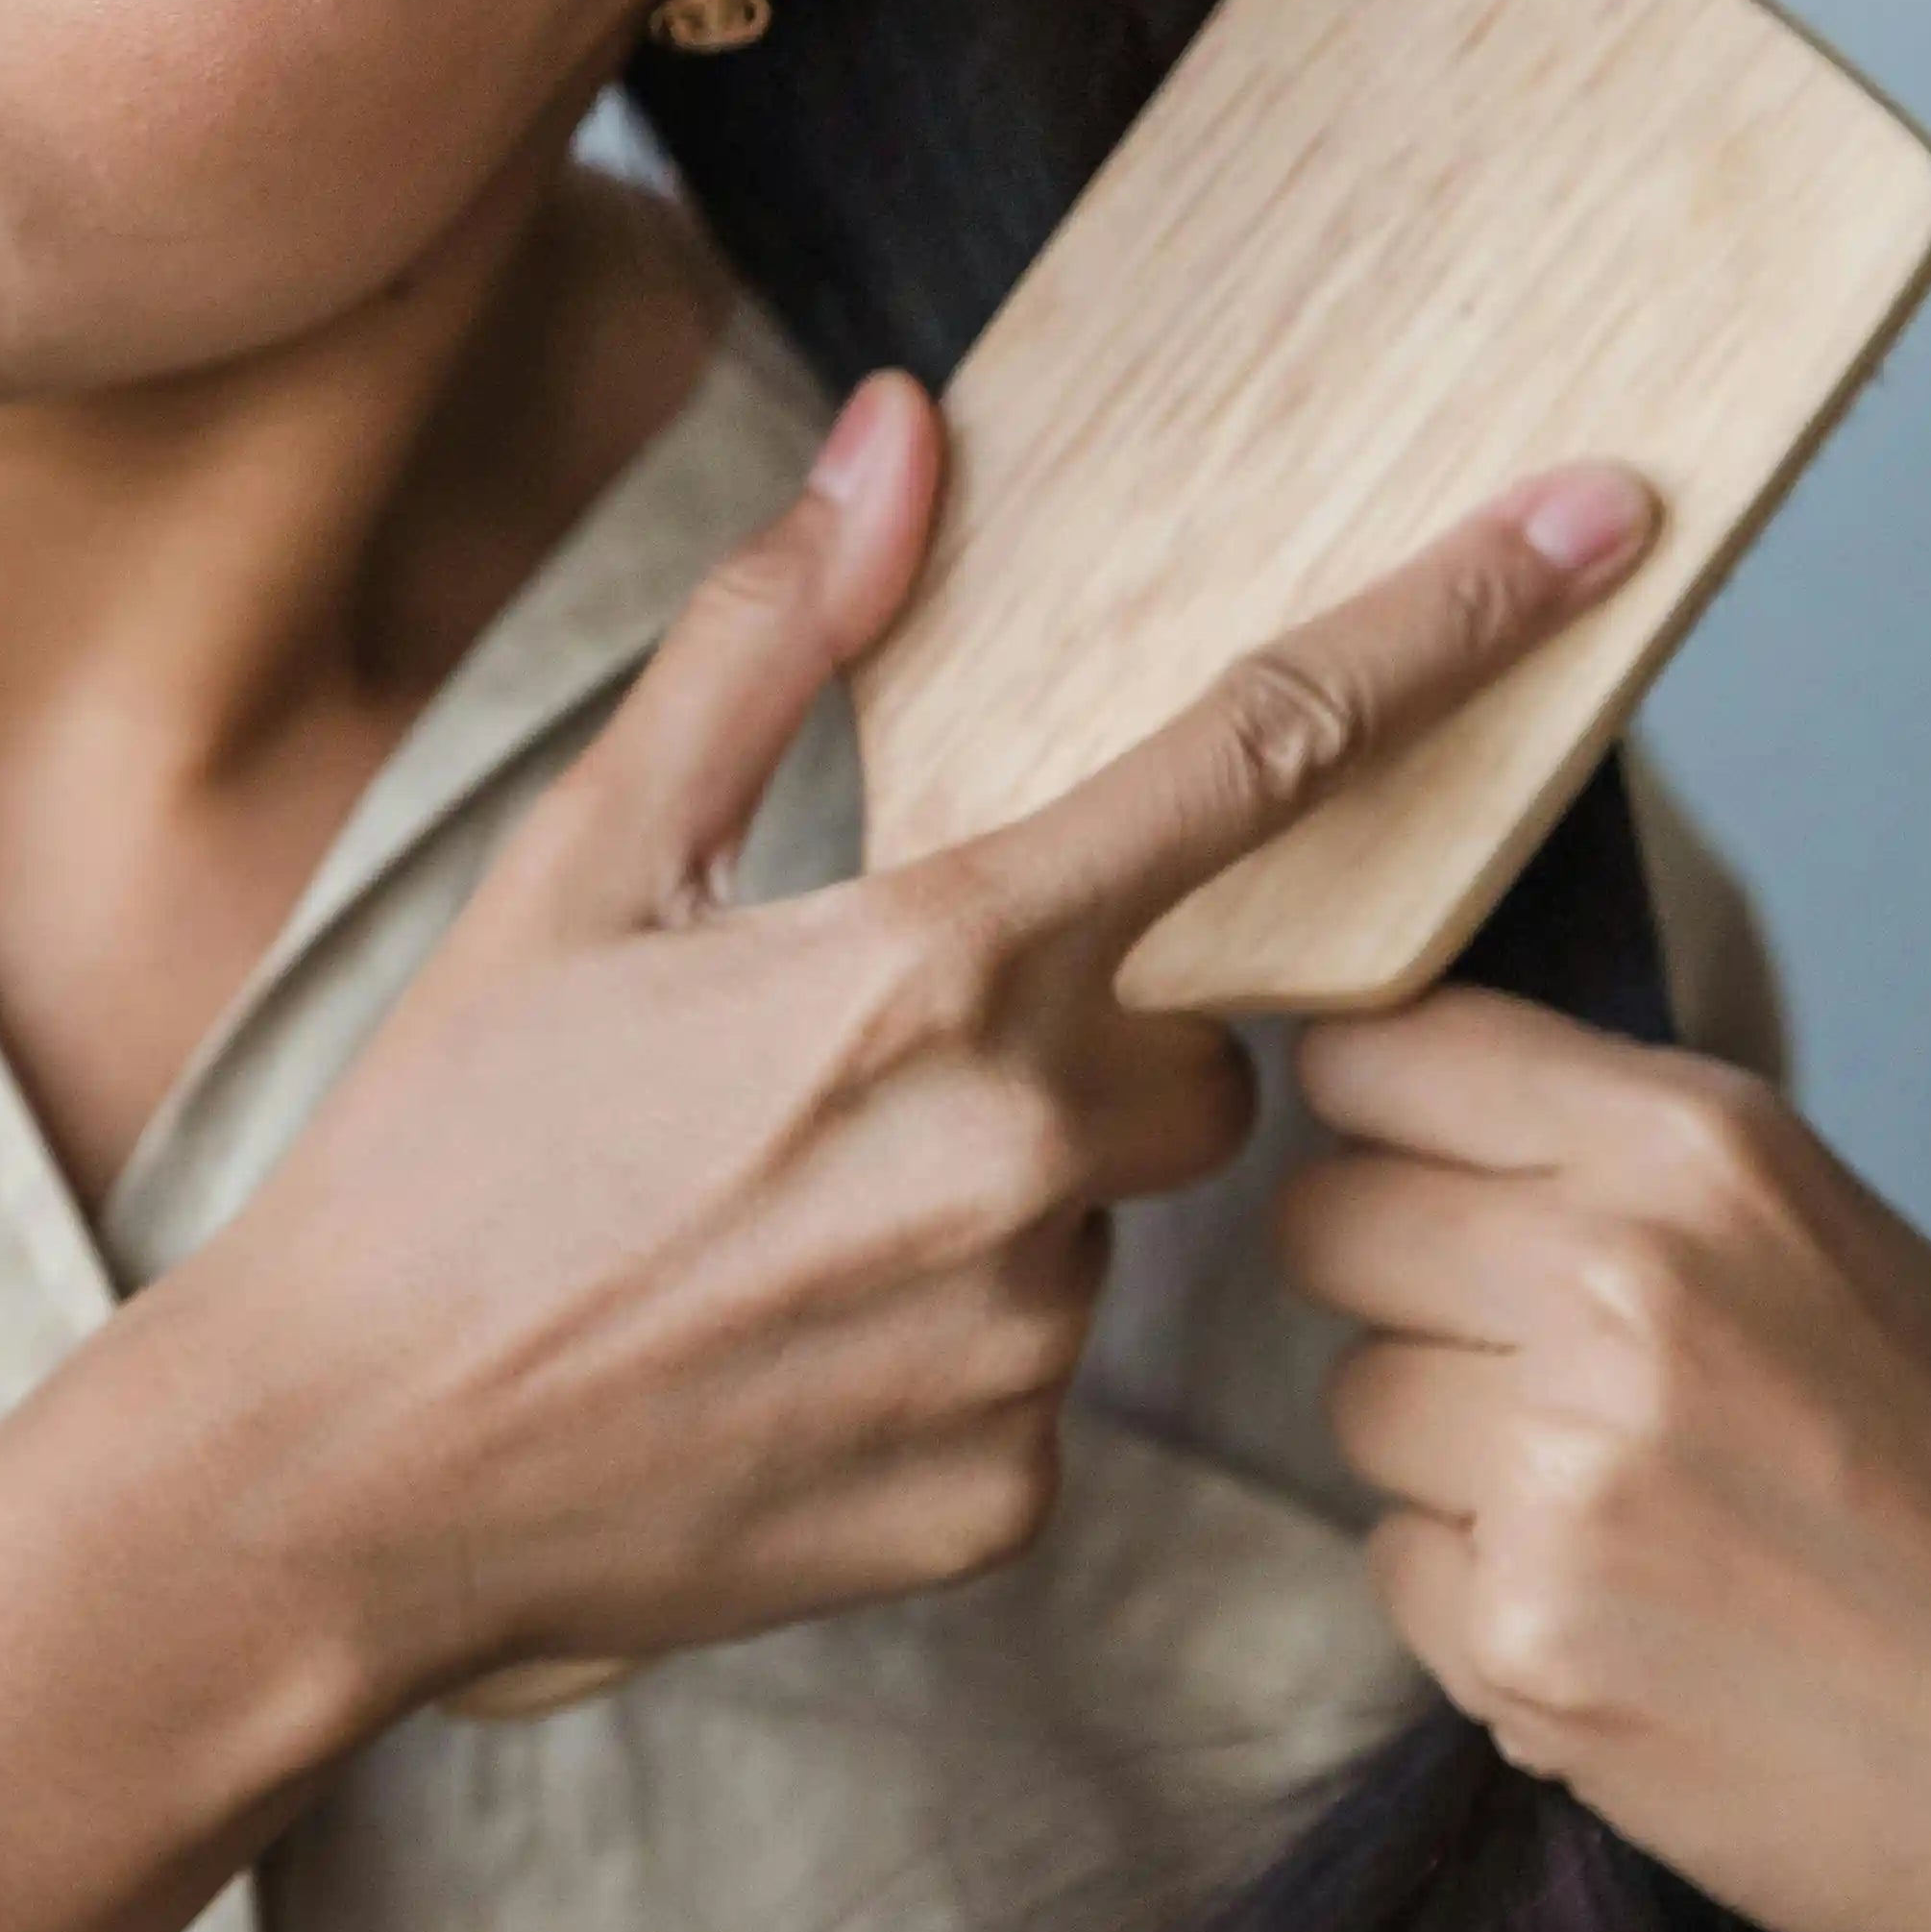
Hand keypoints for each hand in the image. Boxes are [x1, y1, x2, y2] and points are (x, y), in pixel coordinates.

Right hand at [154, 374, 1656, 1717]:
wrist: (334, 1477)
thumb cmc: (436, 1155)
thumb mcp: (579, 869)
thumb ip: (772, 644)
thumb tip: (900, 432)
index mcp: (929, 962)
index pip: (1252, 758)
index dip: (1445, 628)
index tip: (1596, 527)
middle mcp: (1016, 1151)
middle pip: (1193, 1053)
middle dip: (1071, 1047)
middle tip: (846, 1089)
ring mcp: (1021, 1342)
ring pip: (1107, 1226)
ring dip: (992, 1212)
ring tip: (768, 1248)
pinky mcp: (1003, 1499)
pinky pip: (1048, 1388)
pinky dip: (944, 1363)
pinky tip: (776, 1367)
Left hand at [1280, 993, 1930, 1931]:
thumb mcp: (1821, 1240)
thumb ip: (1615, 1160)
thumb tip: (1385, 1096)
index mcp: (1702, 1154)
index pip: (1389, 1055)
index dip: (1373, 1117)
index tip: (1400, 1160)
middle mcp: (1620, 1282)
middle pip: (1330, 1224)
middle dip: (1399, 1291)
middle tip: (1530, 1366)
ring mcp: (1562, 1466)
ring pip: (1356, 1401)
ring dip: (1447, 1456)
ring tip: (1621, 1510)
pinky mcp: (1520, 1633)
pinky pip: (1392, 1560)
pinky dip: (1476, 1594)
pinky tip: (1620, 1617)